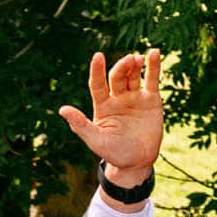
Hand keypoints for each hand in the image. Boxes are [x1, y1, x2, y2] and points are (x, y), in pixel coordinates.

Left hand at [57, 48, 165, 188]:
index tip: (98, 56)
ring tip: (138, 58)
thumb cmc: (113, 153)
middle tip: (129, 60)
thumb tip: (62, 109)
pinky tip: (154, 53)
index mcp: (102, 105)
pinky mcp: (151, 100)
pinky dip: (153, 67)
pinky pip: (151, 80)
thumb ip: (80, 124)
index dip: (97, 70)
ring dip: (135, 65)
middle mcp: (117, 98)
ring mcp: (134, 97)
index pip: (97, 84)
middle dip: (122, 67)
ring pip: (134, 75)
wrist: (137, 163)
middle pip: (117, 77)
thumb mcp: (96, 140)